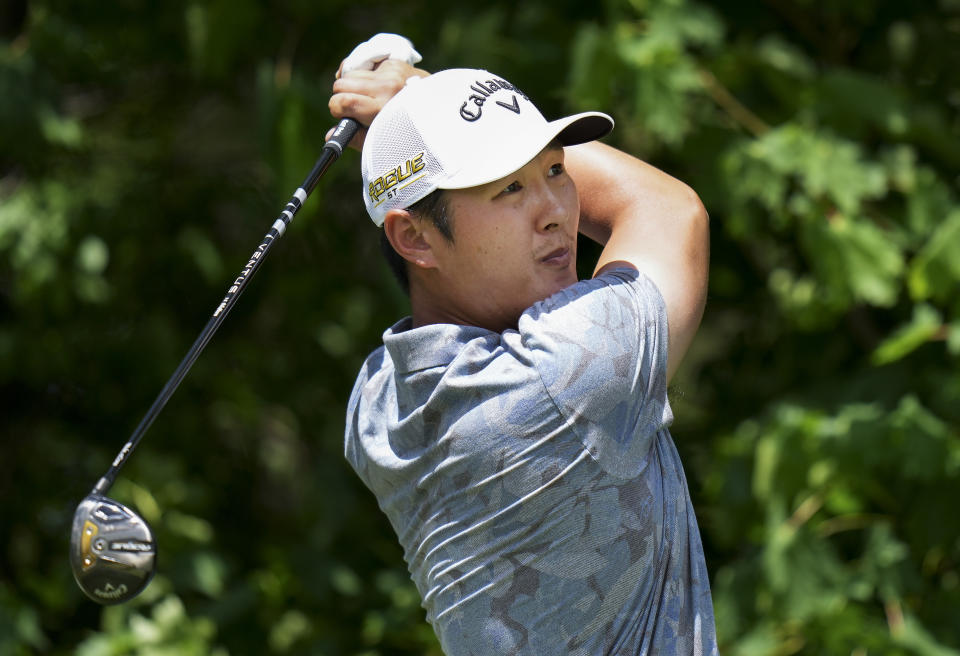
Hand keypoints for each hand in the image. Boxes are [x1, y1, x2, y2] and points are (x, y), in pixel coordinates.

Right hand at [327, 33, 429, 150]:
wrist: (441, 115)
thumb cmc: (410, 134)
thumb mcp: (382, 142)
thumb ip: (354, 138)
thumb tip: (330, 135)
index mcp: (381, 110)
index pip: (342, 101)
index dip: (337, 109)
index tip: (343, 114)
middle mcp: (386, 87)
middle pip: (342, 84)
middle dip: (343, 95)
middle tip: (357, 106)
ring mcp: (392, 72)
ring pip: (352, 71)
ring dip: (355, 83)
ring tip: (370, 96)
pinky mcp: (396, 62)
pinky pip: (367, 63)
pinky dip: (368, 73)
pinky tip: (378, 84)